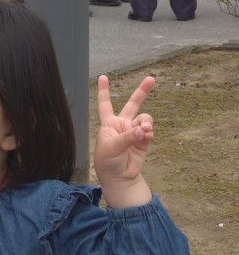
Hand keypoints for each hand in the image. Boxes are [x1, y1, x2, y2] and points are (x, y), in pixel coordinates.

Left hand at [94, 75, 153, 206]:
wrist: (120, 177)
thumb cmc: (107, 162)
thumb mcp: (112, 148)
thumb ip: (127, 137)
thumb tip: (143, 129)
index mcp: (108, 124)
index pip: (105, 104)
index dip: (104, 91)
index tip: (103, 76)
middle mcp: (122, 125)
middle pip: (132, 104)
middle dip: (142, 91)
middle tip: (151, 79)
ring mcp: (134, 131)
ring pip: (144, 118)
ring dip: (146, 123)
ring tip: (143, 132)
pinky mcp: (144, 139)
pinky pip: (150, 130)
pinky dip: (149, 132)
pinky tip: (145, 138)